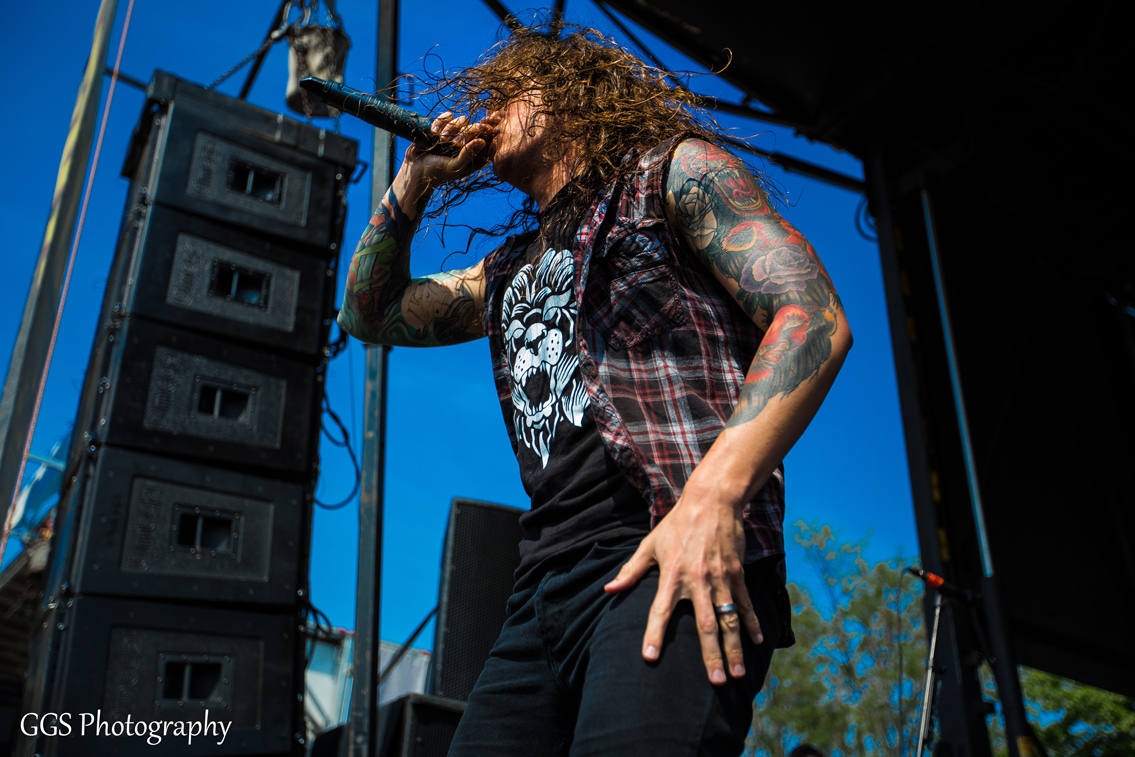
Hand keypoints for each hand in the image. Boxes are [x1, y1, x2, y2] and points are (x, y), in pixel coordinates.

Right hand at [404, 111, 499, 187]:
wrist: (414, 168)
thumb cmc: (436, 172)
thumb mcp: (454, 167)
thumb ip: (468, 155)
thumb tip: (482, 141)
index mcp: (474, 156)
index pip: (487, 139)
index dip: (487, 130)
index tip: (485, 127)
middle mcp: (466, 144)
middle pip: (475, 127)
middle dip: (466, 132)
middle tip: (454, 143)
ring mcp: (454, 134)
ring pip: (461, 120)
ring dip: (451, 128)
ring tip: (441, 140)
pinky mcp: (442, 127)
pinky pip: (447, 116)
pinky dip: (440, 122)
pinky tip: (433, 132)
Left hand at [603, 478, 762, 684]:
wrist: (711, 501)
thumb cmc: (676, 525)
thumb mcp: (650, 545)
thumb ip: (631, 571)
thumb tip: (609, 591)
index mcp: (671, 575)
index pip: (660, 610)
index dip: (654, 634)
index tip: (650, 657)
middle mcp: (697, 580)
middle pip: (705, 624)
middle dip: (711, 654)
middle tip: (716, 682)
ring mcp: (720, 578)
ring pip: (729, 618)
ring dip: (735, 647)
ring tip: (738, 673)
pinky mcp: (737, 572)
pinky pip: (745, 602)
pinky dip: (752, 623)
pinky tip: (758, 642)